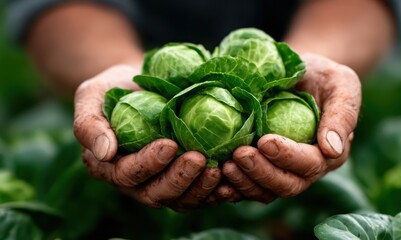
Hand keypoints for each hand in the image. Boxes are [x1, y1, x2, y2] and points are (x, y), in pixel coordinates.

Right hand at [73, 65, 221, 211]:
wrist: (139, 88)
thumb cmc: (113, 90)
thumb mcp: (91, 97)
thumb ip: (90, 124)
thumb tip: (106, 152)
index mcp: (109, 166)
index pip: (128, 174)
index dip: (148, 163)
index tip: (169, 144)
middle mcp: (135, 182)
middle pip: (156, 194)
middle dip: (179, 179)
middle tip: (199, 158)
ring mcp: (160, 182)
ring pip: (180, 199)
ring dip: (200, 188)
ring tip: (219, 169)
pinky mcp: (183, 179)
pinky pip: (198, 193)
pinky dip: (215, 191)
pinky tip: (229, 178)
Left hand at [220, 53, 361, 202]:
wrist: (299, 75)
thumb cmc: (322, 75)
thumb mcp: (341, 84)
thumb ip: (342, 114)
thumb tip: (332, 150)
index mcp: (329, 153)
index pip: (310, 164)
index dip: (288, 156)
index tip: (265, 141)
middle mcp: (307, 169)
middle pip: (286, 185)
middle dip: (262, 172)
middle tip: (239, 154)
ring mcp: (283, 171)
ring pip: (265, 191)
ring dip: (244, 182)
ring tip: (224, 166)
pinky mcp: (263, 168)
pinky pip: (248, 186)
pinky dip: (233, 186)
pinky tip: (217, 176)